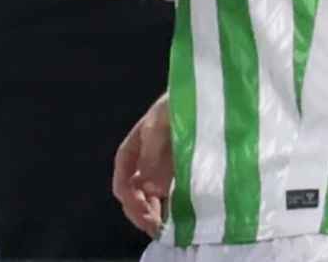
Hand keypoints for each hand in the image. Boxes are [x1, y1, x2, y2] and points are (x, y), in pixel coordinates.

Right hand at [113, 96, 172, 236]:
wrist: (204, 99)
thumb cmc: (178, 106)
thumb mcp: (161, 125)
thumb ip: (152, 153)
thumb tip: (148, 187)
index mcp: (132, 150)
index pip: (123, 181)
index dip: (130, 199)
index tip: (146, 212)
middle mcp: (143, 164)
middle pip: (133, 195)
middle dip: (140, 213)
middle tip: (157, 227)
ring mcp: (160, 172)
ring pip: (149, 200)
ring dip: (154, 215)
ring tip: (167, 229)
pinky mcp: (178, 176)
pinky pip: (168, 198)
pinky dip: (169, 211)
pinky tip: (179, 220)